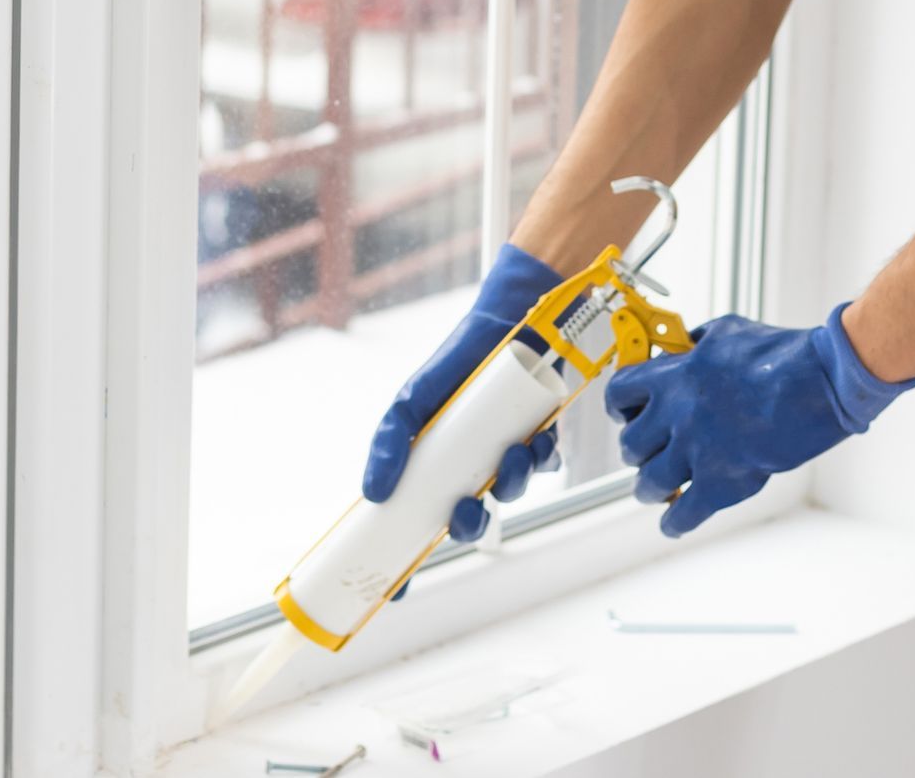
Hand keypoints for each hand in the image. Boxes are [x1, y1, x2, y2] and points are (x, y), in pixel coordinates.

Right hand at [363, 244, 565, 549]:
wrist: (509, 322)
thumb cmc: (456, 364)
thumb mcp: (412, 400)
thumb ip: (388, 439)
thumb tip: (371, 492)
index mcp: (435, 467)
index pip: (414, 526)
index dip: (404, 562)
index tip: (395, 591)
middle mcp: (469, 467)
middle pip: (467, 521)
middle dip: (472, 526)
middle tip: (470, 509)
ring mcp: (505, 455)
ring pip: (509, 494)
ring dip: (512, 485)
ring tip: (512, 455)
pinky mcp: (541, 439)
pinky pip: (543, 467)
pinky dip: (540, 460)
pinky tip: (536, 439)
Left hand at [605, 303, 914, 537]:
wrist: (819, 382)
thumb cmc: (780, 353)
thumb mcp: (727, 332)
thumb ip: (696, 345)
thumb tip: (683, 350)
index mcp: (674, 376)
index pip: (619, 394)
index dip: (620, 408)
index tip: (625, 415)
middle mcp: (676, 414)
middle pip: (631, 446)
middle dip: (637, 452)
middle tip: (647, 455)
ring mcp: (697, 450)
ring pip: (649, 483)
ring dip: (650, 488)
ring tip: (655, 491)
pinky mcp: (722, 482)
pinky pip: (684, 514)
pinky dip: (675, 523)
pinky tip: (673, 525)